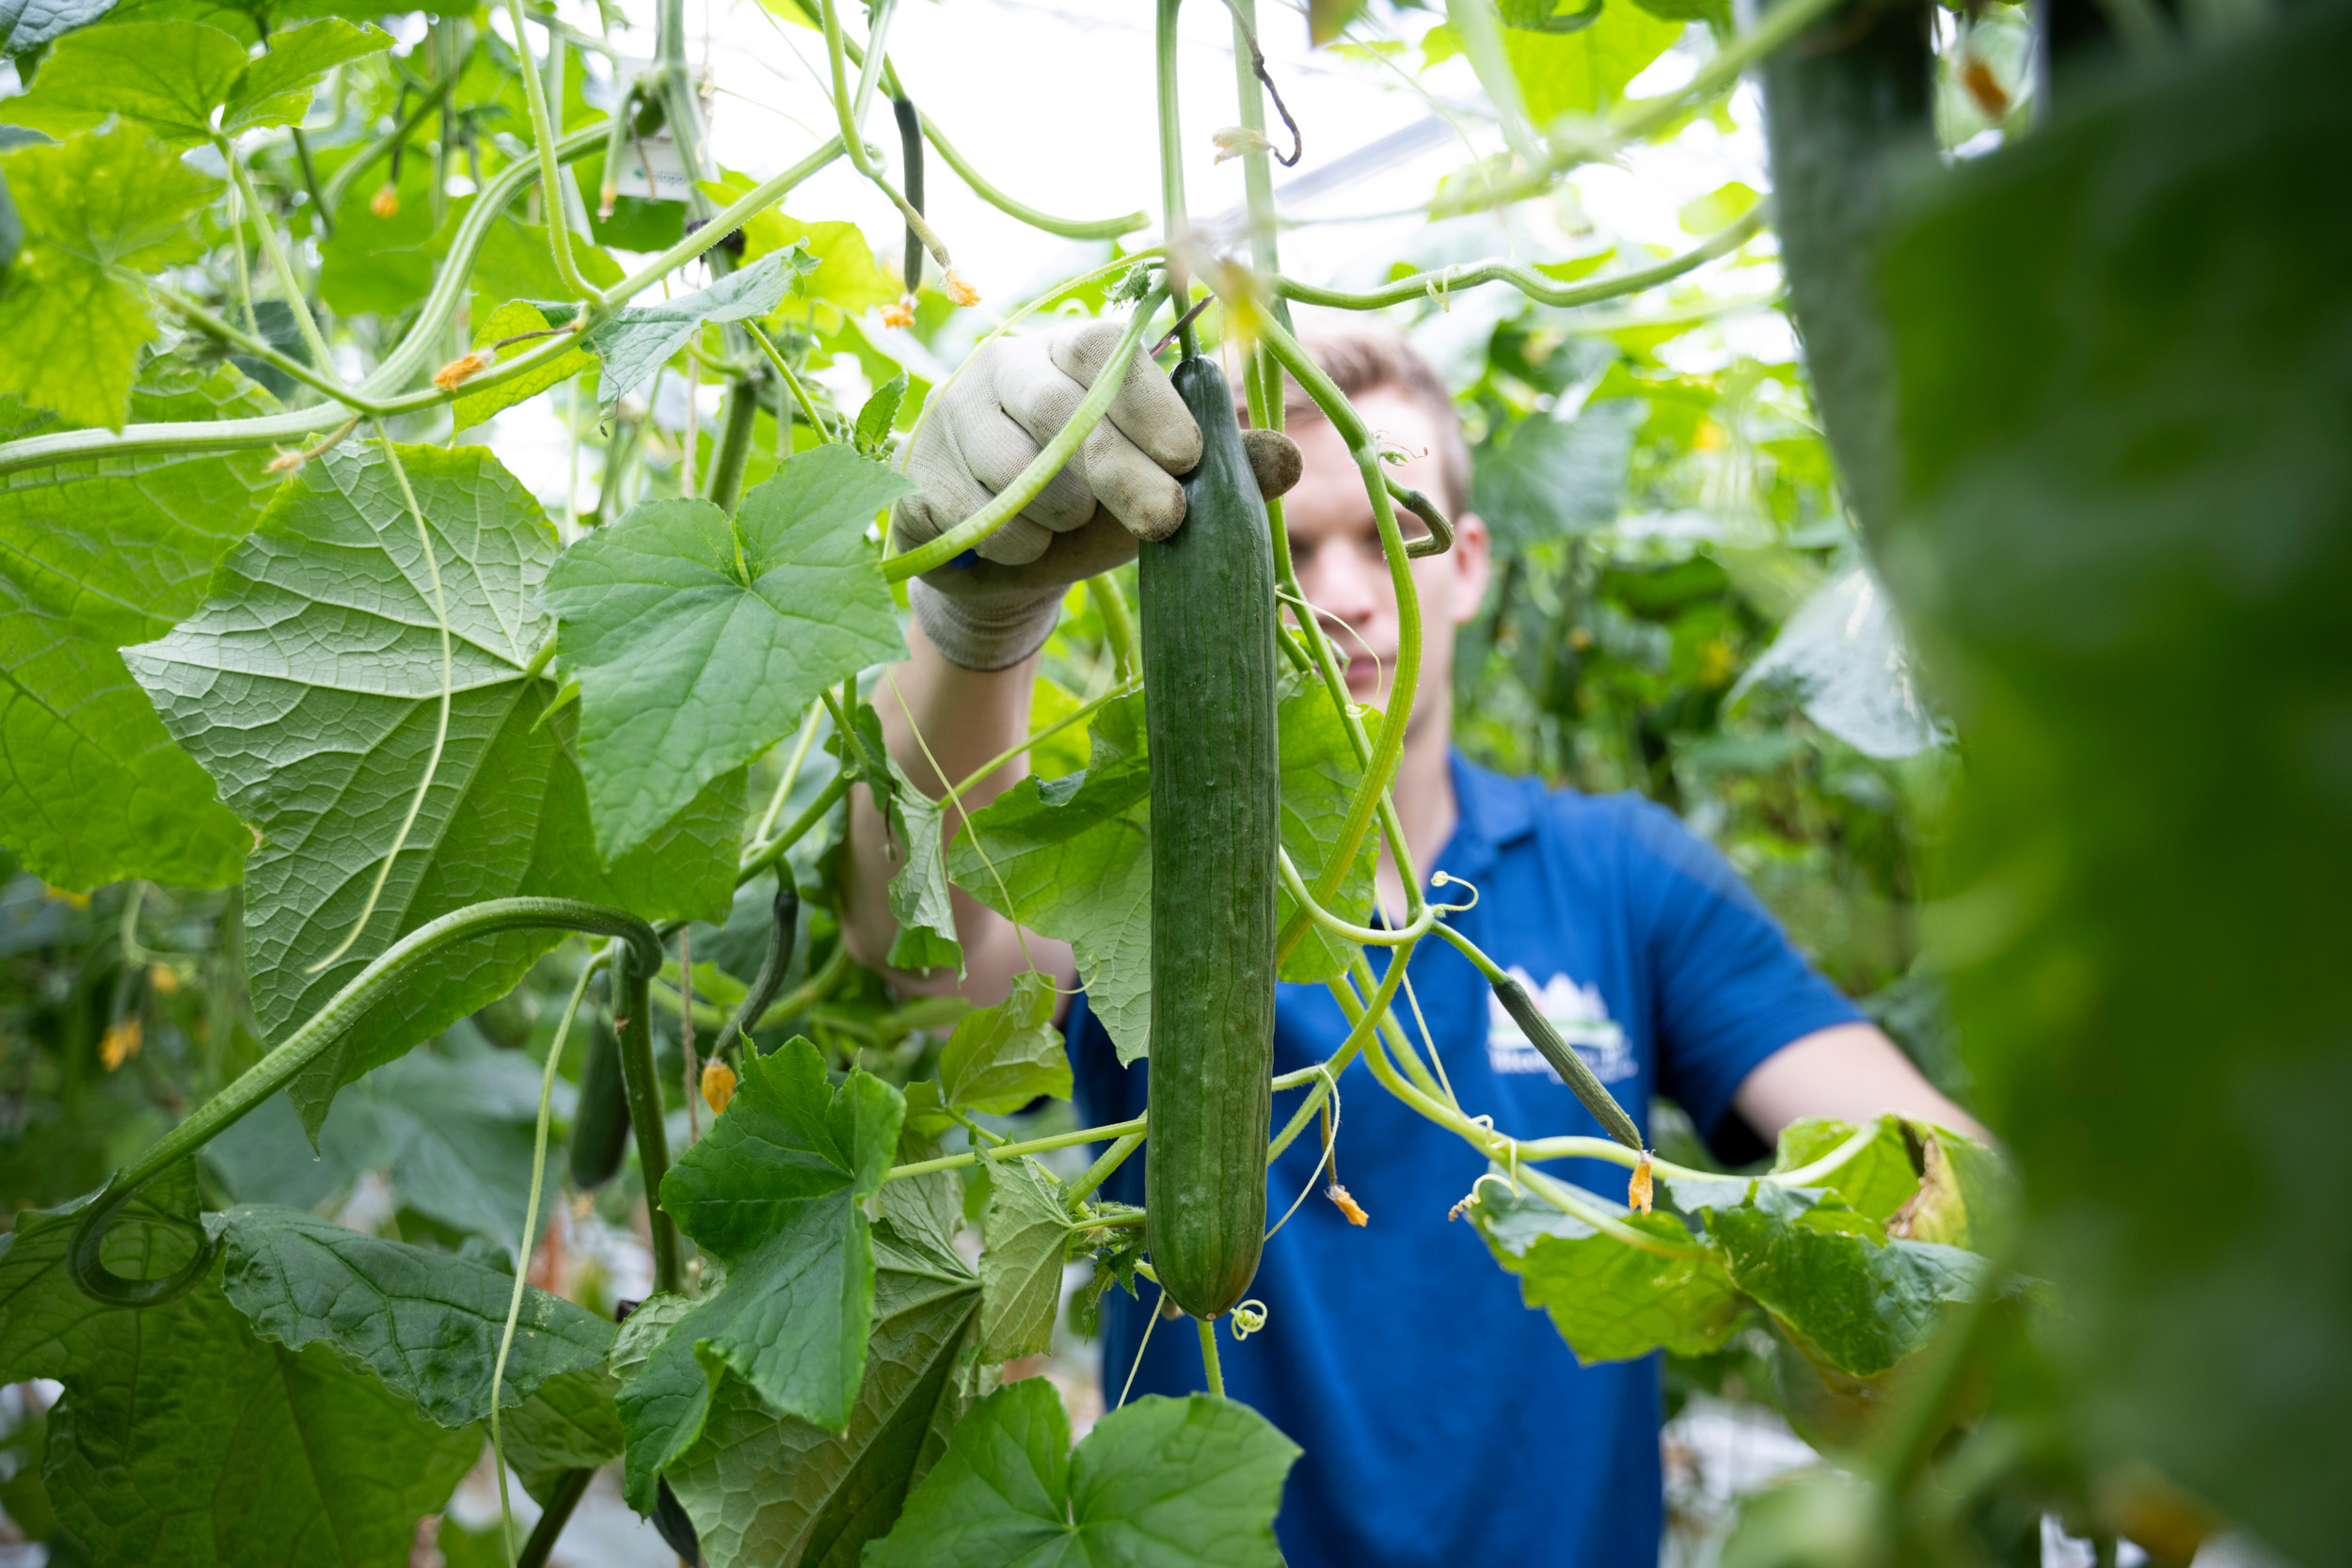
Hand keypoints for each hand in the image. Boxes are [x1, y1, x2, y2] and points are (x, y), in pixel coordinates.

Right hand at [892, 320, 1301, 670]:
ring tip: (1069, 527)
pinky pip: (968, 515)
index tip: (1190, 455)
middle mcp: (1001, 368)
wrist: (1010, 571)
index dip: (1147, 399)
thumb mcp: (1163, 489)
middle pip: (1056, 409)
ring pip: (1010, 469)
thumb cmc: (1095, 510)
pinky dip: (1008, 546)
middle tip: (1165, 521)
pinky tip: (1020, 547)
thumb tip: (1290, 457)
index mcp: (1068, 353)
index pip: (1102, 350)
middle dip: (1118, 471)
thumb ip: (1223, 471)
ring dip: (1057, 518)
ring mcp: (947, 418)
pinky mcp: (912, 476)